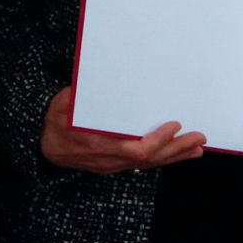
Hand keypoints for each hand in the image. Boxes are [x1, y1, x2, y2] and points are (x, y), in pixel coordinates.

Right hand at [38, 88, 204, 174]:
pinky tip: (180, 154)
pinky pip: (144, 165)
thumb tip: (101, 77)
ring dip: (175, 156)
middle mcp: (109, 158)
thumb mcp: (64, 102)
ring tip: (197, 147)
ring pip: (149, 165)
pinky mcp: (115, 165)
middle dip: (176, 148)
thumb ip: (82, 94)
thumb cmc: (56, 119)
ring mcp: (113, 165)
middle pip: (149, 159)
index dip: (157, 141)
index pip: (134, 150)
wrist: (43, 145)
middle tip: (199, 137)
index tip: (174, 125)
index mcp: (97, 142)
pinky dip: (164, 159)